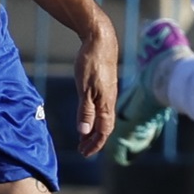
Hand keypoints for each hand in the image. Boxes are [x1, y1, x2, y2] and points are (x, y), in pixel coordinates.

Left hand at [71, 17, 119, 157]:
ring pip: (104, 118)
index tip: (84, 153)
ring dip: (94, 130)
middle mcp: (110, 101)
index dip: (95, 144)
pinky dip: (95, 118)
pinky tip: (88, 116)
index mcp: (106, 104)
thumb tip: (84, 132)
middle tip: (82, 150)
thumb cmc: (91, 63)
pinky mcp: (105, 86)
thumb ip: (85, 111)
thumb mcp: (84, 89)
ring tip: (84, 137)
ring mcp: (109, 93)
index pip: (103, 131)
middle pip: (105, 127)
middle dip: (95, 141)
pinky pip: (102, 108)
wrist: (101, 41)